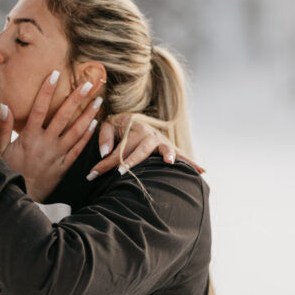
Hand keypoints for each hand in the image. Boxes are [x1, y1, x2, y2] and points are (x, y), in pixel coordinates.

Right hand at [0, 70, 103, 201]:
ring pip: (76, 131)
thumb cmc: (8, 171)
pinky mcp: (64, 166)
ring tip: (97, 101)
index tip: (55, 74)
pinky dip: (87, 137)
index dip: (47, 89)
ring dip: (87, 115)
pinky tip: (94, 125)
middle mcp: (46, 143)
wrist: (19, 197)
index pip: (40, 107)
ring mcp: (57, 154)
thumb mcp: (0, 149)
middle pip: (63, 116)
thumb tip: (4, 106)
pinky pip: (78, 149)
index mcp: (29, 136)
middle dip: (76, 98)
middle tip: (88, 84)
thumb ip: (3, 127)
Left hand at [87, 116, 205, 180]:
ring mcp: (161, 141)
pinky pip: (181, 154)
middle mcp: (149, 133)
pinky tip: (202, 171)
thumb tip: (104, 153)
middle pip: (139, 150)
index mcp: (134, 127)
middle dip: (130, 161)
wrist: (134, 119)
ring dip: (167, 155)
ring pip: (164, 149)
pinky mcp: (168, 148)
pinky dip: (191, 162)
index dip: (104, 162)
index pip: (117, 148)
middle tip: (122, 172)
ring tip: (170, 162)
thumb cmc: (119, 127)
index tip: (91, 175)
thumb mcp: (107, 126)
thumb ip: (104, 137)